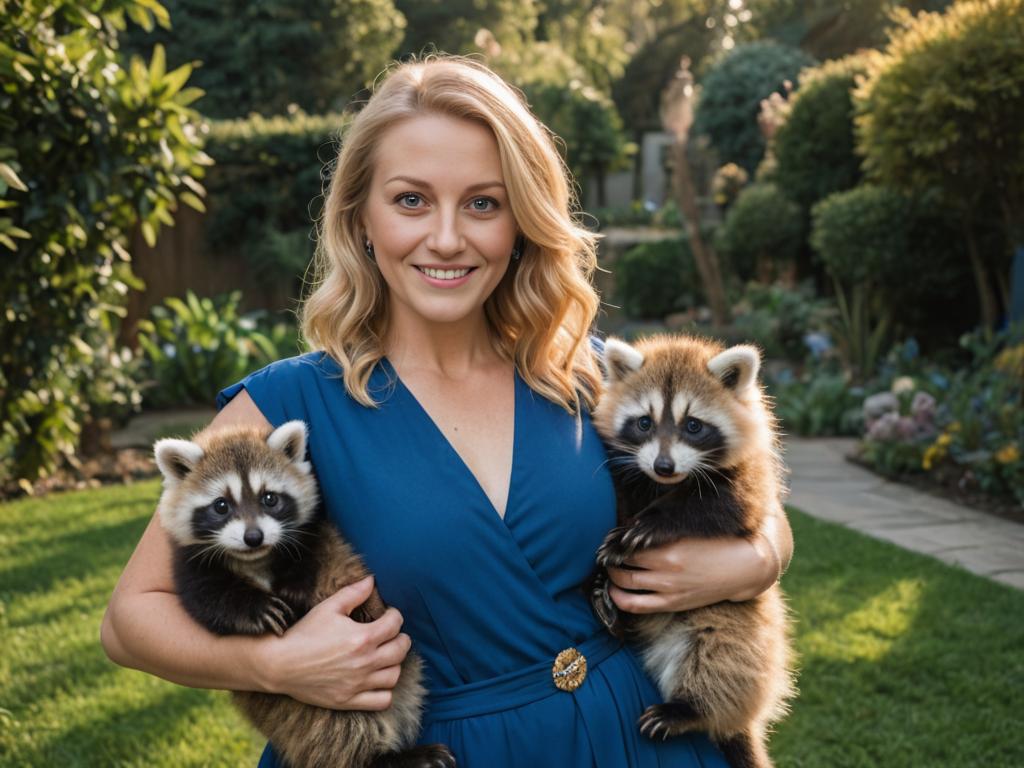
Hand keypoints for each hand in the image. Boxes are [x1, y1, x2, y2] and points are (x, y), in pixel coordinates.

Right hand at [253, 575, 411, 710]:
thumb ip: (353, 593)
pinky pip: (382, 700)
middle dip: (401, 638)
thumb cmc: (303, 633)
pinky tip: (377, 680)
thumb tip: (372, 580)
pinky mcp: (349, 700)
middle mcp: (365, 662)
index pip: (395, 624)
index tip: (388, 615)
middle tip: (392, 635)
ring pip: (394, 675)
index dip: (395, 615)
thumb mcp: (328, 607)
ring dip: (394, 664)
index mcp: (363, 637)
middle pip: (400, 650)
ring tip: (385, 656)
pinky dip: (385, 691)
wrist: (279, 664)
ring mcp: (358, 683)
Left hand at [606, 534, 776, 613]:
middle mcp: (665, 569)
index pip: (626, 544)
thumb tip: (629, 525)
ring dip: (610, 577)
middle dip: (609, 559)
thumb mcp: (686, 527)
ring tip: (610, 570)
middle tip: (606, 554)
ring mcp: (668, 589)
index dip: (613, 542)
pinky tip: (614, 591)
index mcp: (669, 547)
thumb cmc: (714, 541)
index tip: (609, 539)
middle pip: (621, 565)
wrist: (741, 567)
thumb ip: (658, 524)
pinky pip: (636, 606)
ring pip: (623, 585)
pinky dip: (619, 599)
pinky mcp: (672, 604)